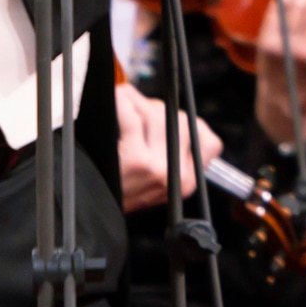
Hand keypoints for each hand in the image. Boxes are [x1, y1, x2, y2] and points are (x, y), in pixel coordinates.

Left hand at [114, 77, 223, 211]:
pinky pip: (133, 116)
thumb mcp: (159, 179)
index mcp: (187, 182)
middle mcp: (176, 176)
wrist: (94, 206)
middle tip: (140, 110)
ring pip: (158, 116)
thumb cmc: (124, 188)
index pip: (210, 143)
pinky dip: (124, 102)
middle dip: (160, 110)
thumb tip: (174, 113)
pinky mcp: (135, 159)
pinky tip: (119, 100)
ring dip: (140, 103)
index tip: (173, 121)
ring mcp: (156, 167)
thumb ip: (174, 152)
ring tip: (126, 105)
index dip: (192, 126)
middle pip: (182, 122)